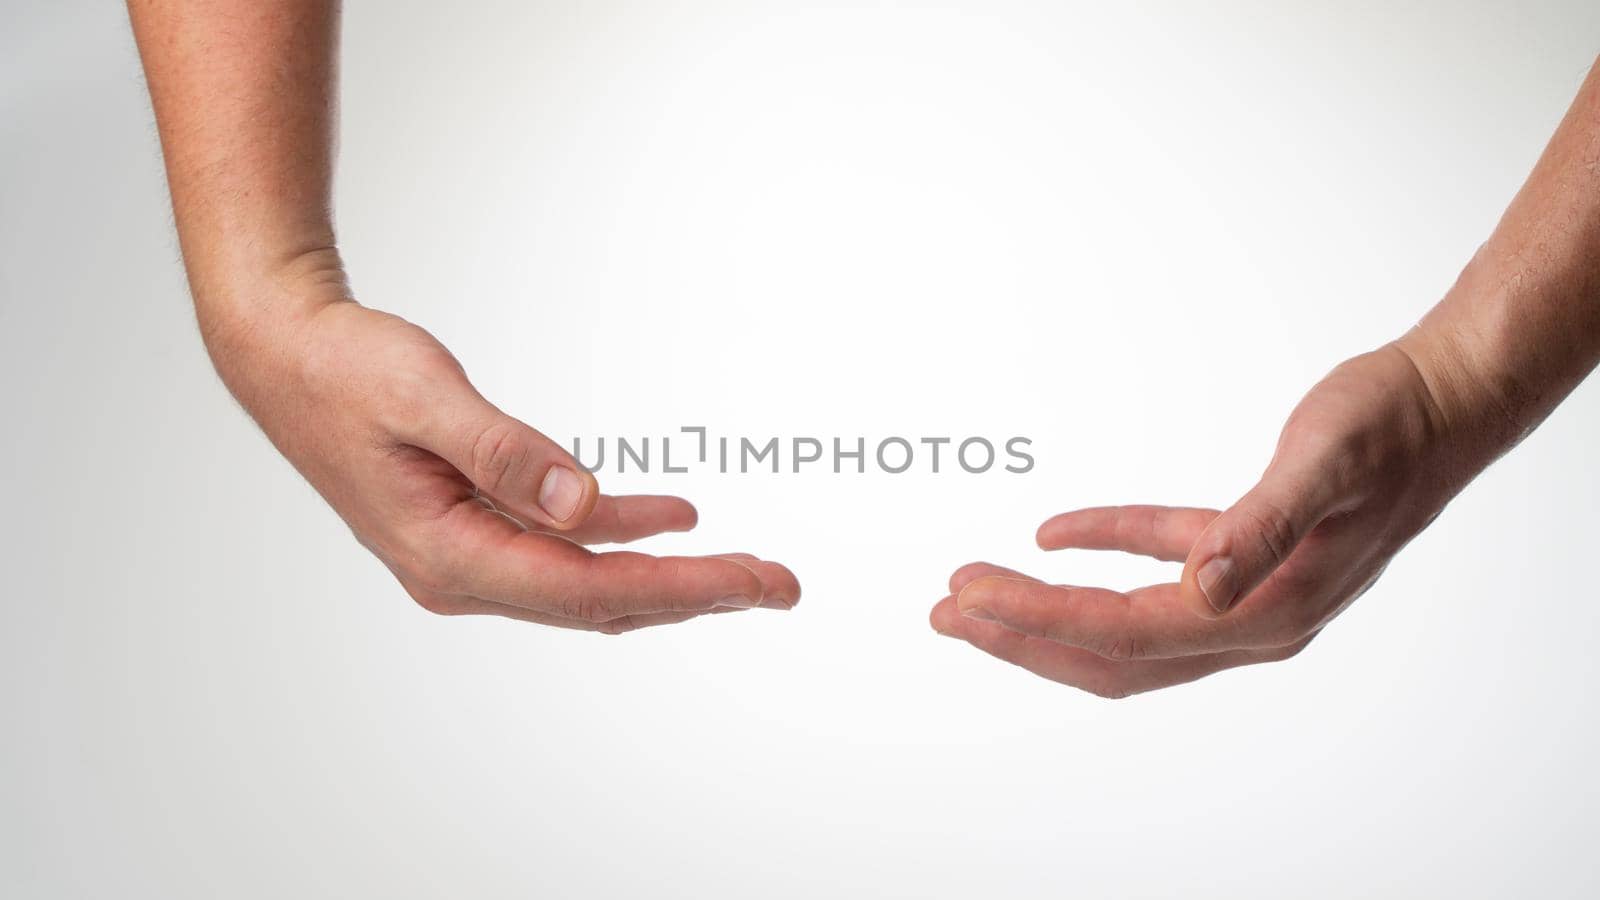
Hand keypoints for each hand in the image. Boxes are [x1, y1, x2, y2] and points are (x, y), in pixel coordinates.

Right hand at [209, 287, 798, 632]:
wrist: (284, 355)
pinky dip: (622, 534)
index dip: (678, 588)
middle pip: (601, 598)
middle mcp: (462, 572)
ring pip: (590, 580)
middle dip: (696, 594)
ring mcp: (469, 555)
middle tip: (780, 584)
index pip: (586, 588)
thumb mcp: (424, 397)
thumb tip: (583, 506)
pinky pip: (566, 547)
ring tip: (749, 567)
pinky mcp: (477, 526)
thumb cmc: (342, 369)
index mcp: (448, 554)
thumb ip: (505, 452)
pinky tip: (673, 516)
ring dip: (670, 573)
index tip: (750, 580)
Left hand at [930, 341, 1496, 695]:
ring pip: (1124, 627)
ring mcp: (1248, 597)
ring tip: (975, 593)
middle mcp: (1254, 622)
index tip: (969, 594)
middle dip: (1022, 636)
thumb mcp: (1326, 464)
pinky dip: (1100, 553)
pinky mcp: (1243, 559)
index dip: (1038, 617)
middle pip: (1111, 653)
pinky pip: (1155, 569)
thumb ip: (1261, 525)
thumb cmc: (1390, 428)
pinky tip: (1054, 533)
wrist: (1443, 407)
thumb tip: (1200, 586)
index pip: (1124, 631)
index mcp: (1268, 610)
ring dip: (1047, 612)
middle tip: (944, 611)